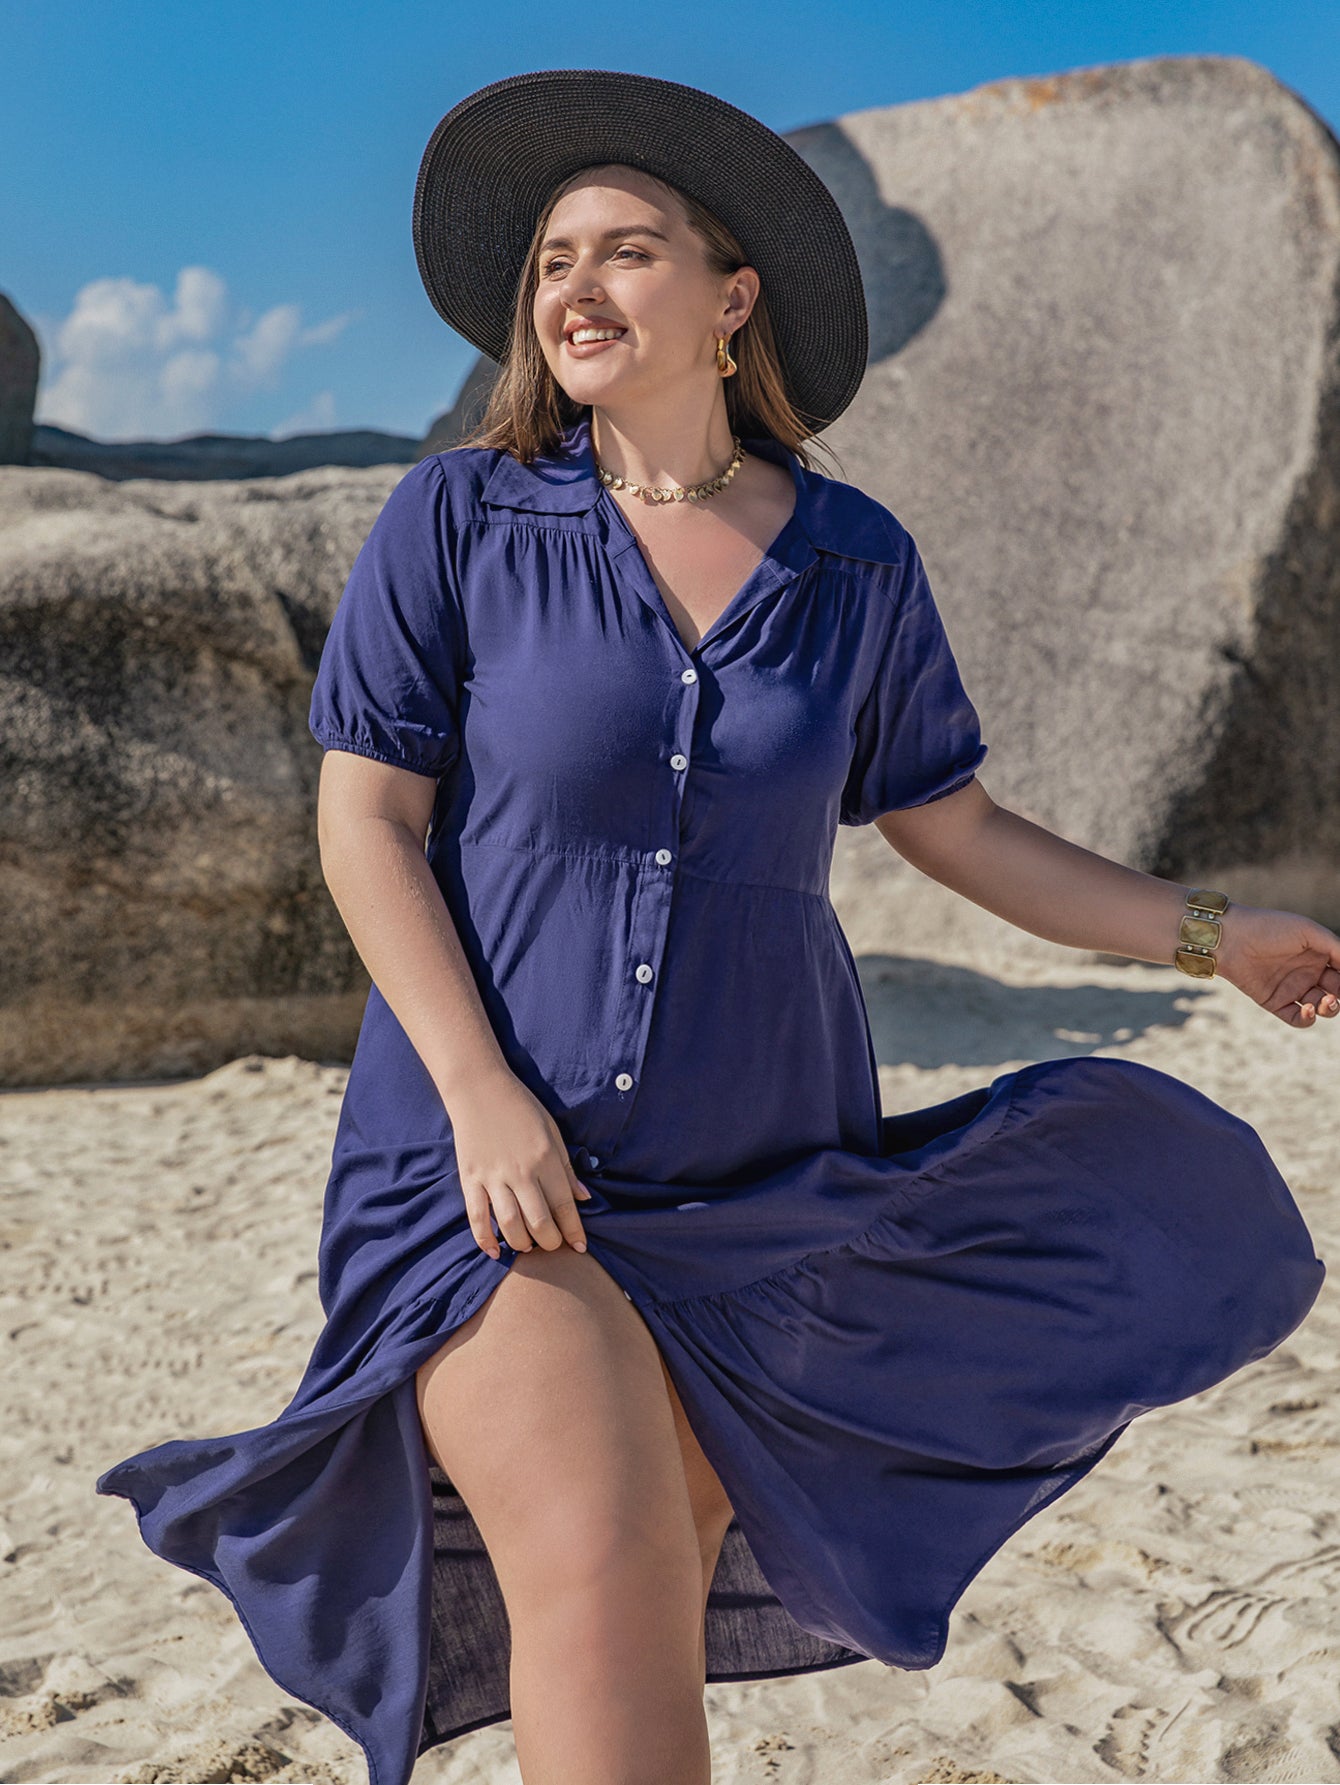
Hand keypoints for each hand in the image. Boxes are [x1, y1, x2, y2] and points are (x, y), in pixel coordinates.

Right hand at [446, 1065, 592, 1258]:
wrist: (479, 1088)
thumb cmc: (521, 1108)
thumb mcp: (553, 1132)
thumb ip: (567, 1167)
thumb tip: (583, 1199)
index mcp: (546, 1159)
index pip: (564, 1206)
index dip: (574, 1231)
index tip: (580, 1248)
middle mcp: (521, 1172)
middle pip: (539, 1222)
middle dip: (550, 1243)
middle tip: (554, 1246)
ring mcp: (493, 1177)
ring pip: (510, 1225)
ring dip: (522, 1244)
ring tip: (530, 1246)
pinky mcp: (470, 1179)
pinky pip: (477, 1217)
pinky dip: (485, 1239)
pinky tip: (495, 1252)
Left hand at [1216, 902, 1339, 1027]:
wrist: (1230, 938)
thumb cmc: (1269, 928)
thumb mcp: (1308, 931)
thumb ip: (1336, 947)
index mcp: (1318, 954)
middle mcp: (1307, 973)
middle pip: (1336, 992)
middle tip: (1337, 993)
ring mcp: (1291, 988)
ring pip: (1320, 1007)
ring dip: (1329, 1008)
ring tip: (1326, 1001)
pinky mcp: (1274, 1002)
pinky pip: (1297, 1018)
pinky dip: (1307, 1019)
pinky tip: (1308, 1008)